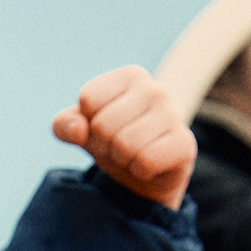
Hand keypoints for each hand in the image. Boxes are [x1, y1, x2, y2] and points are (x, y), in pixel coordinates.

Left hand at [52, 67, 195, 208]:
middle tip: (119, 147)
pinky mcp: (185, 144)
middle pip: (103, 125)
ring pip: (124, 145)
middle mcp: (155, 89)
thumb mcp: (81, 131)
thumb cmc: (113, 142)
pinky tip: (149, 166)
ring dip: (122, 159)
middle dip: (104, 145)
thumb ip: (65, 125)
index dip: (88, 123)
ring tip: (133, 156)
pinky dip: (140, 170)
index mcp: (130, 75)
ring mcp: (174, 115)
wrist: (147, 174)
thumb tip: (78, 130)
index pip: (88, 99)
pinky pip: (145, 161)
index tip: (104, 128)